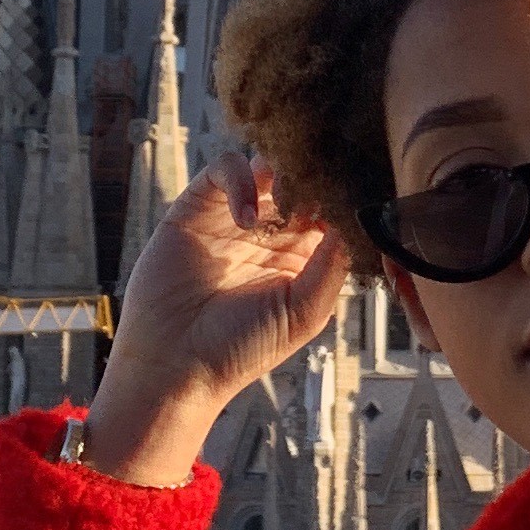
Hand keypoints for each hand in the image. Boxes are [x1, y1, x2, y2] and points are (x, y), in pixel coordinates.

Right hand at [80, 155, 348, 485]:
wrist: (176, 363)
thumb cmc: (240, 350)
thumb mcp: (303, 313)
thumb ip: (331, 266)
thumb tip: (352, 221)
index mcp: (300, 254)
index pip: (329, 207)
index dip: (342, 199)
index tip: (353, 199)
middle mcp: (269, 231)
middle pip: (300, 179)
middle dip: (314, 177)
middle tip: (322, 186)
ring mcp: (233, 215)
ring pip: (266, 165)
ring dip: (282, 171)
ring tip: (286, 199)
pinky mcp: (197, 205)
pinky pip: (225, 168)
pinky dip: (241, 180)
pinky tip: (247, 219)